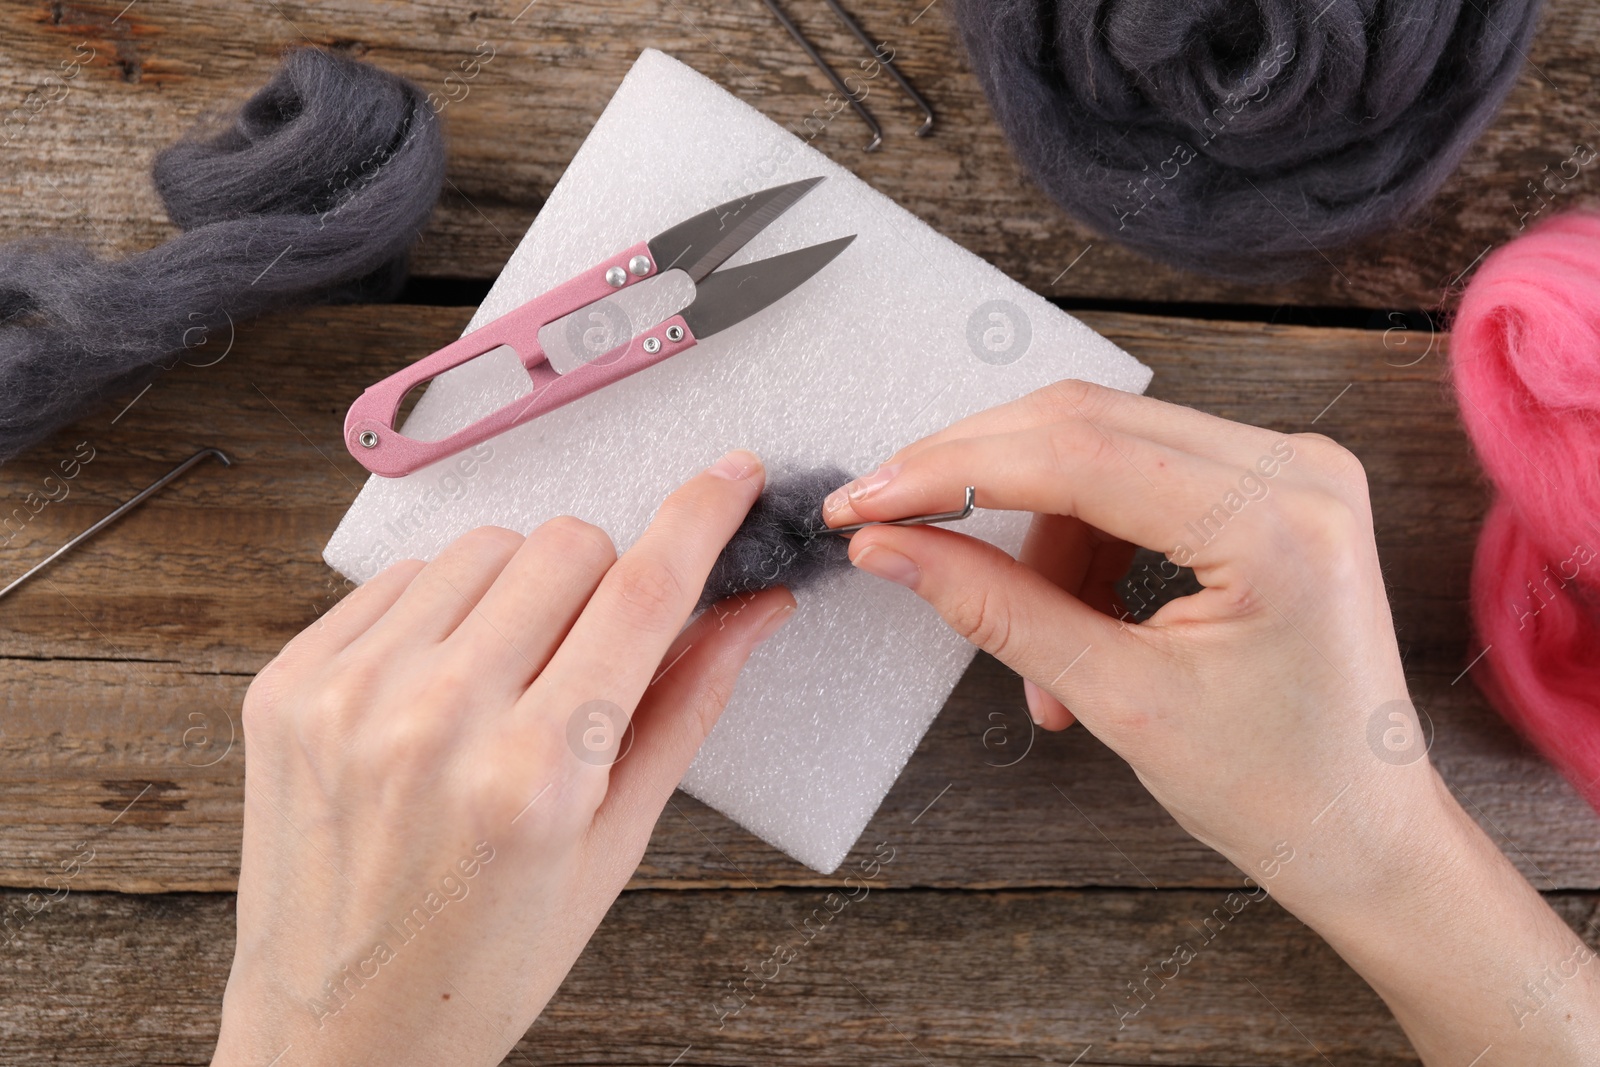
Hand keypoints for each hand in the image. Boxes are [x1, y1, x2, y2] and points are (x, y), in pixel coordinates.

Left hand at [212, 450, 793, 1066]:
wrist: (339, 1035)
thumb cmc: (484, 962)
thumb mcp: (612, 850)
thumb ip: (686, 709)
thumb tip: (752, 611)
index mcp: (535, 776)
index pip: (643, 593)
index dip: (701, 517)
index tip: (731, 477)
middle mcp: (435, 721)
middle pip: (565, 546)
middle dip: (606, 579)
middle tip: (595, 653)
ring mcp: (349, 696)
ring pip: (482, 548)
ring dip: (520, 590)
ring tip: (510, 679)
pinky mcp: (289, 684)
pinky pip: (397, 579)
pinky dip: (440, 611)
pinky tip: (443, 685)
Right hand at [823, 380, 1599, 1063]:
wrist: (1363, 832)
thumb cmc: (1272, 787)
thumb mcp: (1117, 700)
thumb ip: (996, 609)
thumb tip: (890, 546)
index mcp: (1275, 523)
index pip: (1076, 454)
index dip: (951, 470)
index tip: (866, 501)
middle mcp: (1294, 467)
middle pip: (1083, 423)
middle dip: (972, 472)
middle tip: (888, 522)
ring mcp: (1288, 467)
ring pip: (1100, 447)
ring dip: (1031, 530)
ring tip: (1022, 647)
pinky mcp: (1269, 485)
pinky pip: (1135, 477)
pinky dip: (1077, 542)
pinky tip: (1071, 627)